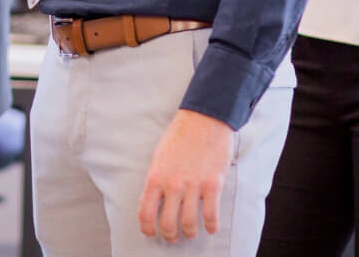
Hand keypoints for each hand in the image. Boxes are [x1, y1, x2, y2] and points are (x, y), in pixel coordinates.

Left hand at [136, 109, 233, 241]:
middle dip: (170, 236)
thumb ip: (155, 180)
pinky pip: (211, 215)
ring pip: (189, 224)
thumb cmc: (179, 137)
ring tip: (190, 233)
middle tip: (173, 237)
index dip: (147, 228)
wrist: (203, 120)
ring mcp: (193, 186)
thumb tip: (149, 201)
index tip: (151, 233)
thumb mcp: (158, 157)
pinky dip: (211, 226)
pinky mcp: (212, 184)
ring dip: (189, 233)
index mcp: (155, 177)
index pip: (146, 212)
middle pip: (168, 223)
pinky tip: (210, 227)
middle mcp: (172, 185)